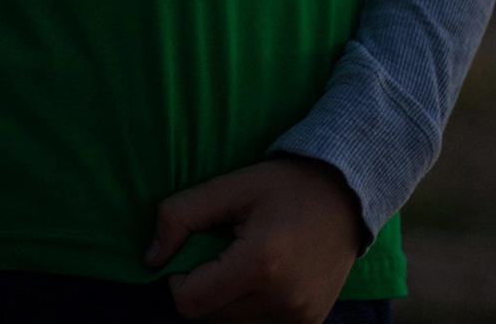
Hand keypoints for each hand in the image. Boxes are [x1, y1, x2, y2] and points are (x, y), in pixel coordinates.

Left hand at [145, 157, 364, 322]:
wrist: (346, 195)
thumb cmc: (282, 185)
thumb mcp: (229, 186)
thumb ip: (180, 216)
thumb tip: (149, 260)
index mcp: (259, 265)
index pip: (190, 303)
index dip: (179, 279)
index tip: (196, 251)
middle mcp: (282, 302)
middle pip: (210, 318)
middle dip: (205, 287)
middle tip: (224, 250)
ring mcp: (299, 319)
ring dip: (227, 301)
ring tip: (246, 260)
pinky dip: (250, 308)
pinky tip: (264, 276)